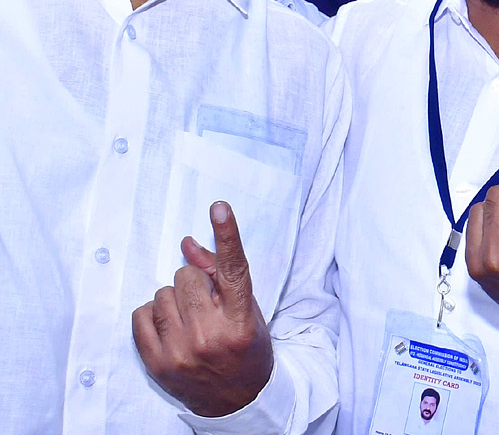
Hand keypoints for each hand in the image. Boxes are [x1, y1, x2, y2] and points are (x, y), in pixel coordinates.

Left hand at [133, 202, 272, 416]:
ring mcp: (182, 352)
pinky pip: (141, 315)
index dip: (228, 234)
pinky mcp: (157, 364)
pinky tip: (170, 326)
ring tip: (189, 318)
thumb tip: (187, 243)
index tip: (219, 207)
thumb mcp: (246, 309)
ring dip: (173, 299)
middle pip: (187, 277)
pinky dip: (153, 315)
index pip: (234, 269)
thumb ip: (219, 274)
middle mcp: (212, 335)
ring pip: (162, 294)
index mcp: (241, 319)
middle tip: (206, 302)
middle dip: (194, 283)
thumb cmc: (245, 346)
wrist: (237, 400)